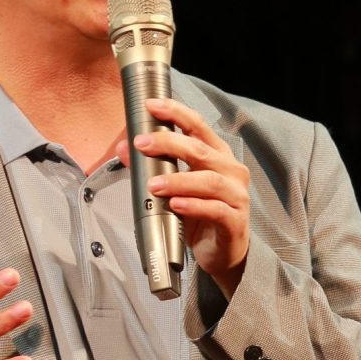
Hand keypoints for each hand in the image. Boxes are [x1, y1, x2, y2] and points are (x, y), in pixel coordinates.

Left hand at [115, 97, 250, 298]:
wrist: (222, 253)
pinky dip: (193, 206)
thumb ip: (151, 167)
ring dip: (177, 180)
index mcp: (217, 155)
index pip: (198, 126)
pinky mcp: (235, 221)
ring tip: (153, 184)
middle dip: (168, 143)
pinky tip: (175, 205)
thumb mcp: (174, 188)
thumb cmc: (201, 214)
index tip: (152, 105)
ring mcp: (236, 196)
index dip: (176, 113)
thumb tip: (123, 148)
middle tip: (141, 143)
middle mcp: (230, 171)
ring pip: (208, 181)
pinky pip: (215, 210)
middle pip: (200, 149)